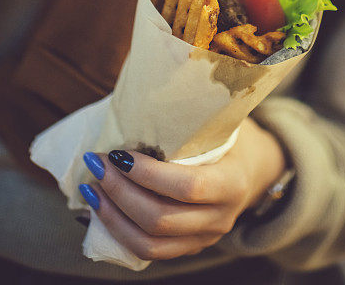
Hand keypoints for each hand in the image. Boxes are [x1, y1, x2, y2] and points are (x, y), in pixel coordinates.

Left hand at [80, 117, 286, 260]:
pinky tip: (101, 207)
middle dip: (120, 191)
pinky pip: (147, 251)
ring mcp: (203, 239)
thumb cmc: (230, 135)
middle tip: (96, 163)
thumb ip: (192, 116)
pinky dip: (118, 230)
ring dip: (113, 214)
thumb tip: (139, 93)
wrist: (253, 168)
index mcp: (232, 182)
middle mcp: (220, 218)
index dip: (147, 174)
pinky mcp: (187, 248)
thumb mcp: (222, 122)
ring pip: (149, 243)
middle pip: (160, 218)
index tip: (118, 152)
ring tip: (91, 186)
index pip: (187, 187)